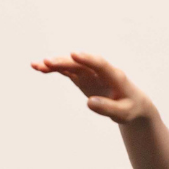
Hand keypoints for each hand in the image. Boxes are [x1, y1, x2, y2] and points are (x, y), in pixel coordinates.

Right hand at [31, 52, 153, 123]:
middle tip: (48, 62)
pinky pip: (67, 71)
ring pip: (72, 65)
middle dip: (65, 62)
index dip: (87, 59)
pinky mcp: (83, 77)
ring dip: (55, 64)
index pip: (101, 64)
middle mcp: (101, 71)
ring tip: (37, 65)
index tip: (74, 54)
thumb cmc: (129, 108)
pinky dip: (54, 69)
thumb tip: (89, 102)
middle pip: (81, 64)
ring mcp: (90, 72)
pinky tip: (39, 68)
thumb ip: (107, 108)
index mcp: (115, 76)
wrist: (131, 103)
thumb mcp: (122, 113)